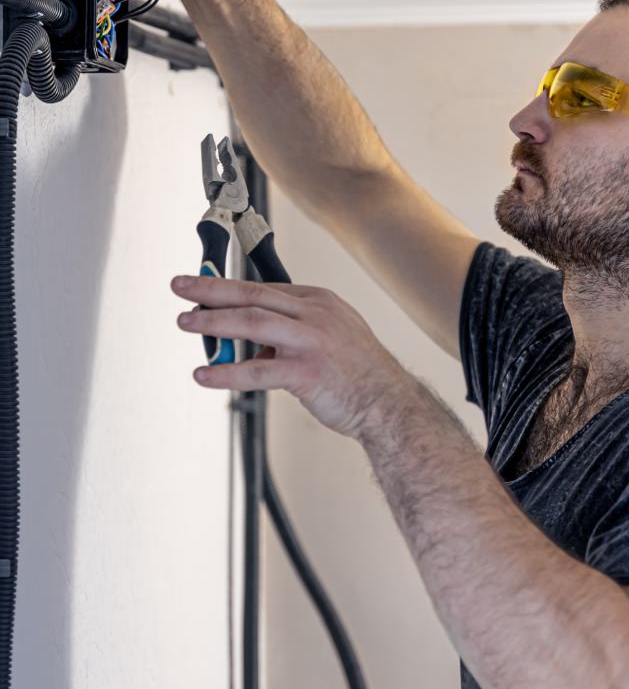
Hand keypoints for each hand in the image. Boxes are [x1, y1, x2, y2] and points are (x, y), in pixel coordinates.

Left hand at [171, 275, 407, 438]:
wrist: (388, 403)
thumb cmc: (358, 372)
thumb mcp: (332, 334)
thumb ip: (294, 331)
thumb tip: (251, 341)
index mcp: (318, 302)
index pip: (265, 288)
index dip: (229, 287)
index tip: (203, 287)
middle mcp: (314, 315)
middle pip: (252, 295)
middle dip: (211, 289)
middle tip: (181, 286)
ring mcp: (311, 342)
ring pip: (251, 323)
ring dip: (213, 322)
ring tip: (185, 322)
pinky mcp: (306, 373)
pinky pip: (257, 370)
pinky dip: (227, 372)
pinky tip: (204, 375)